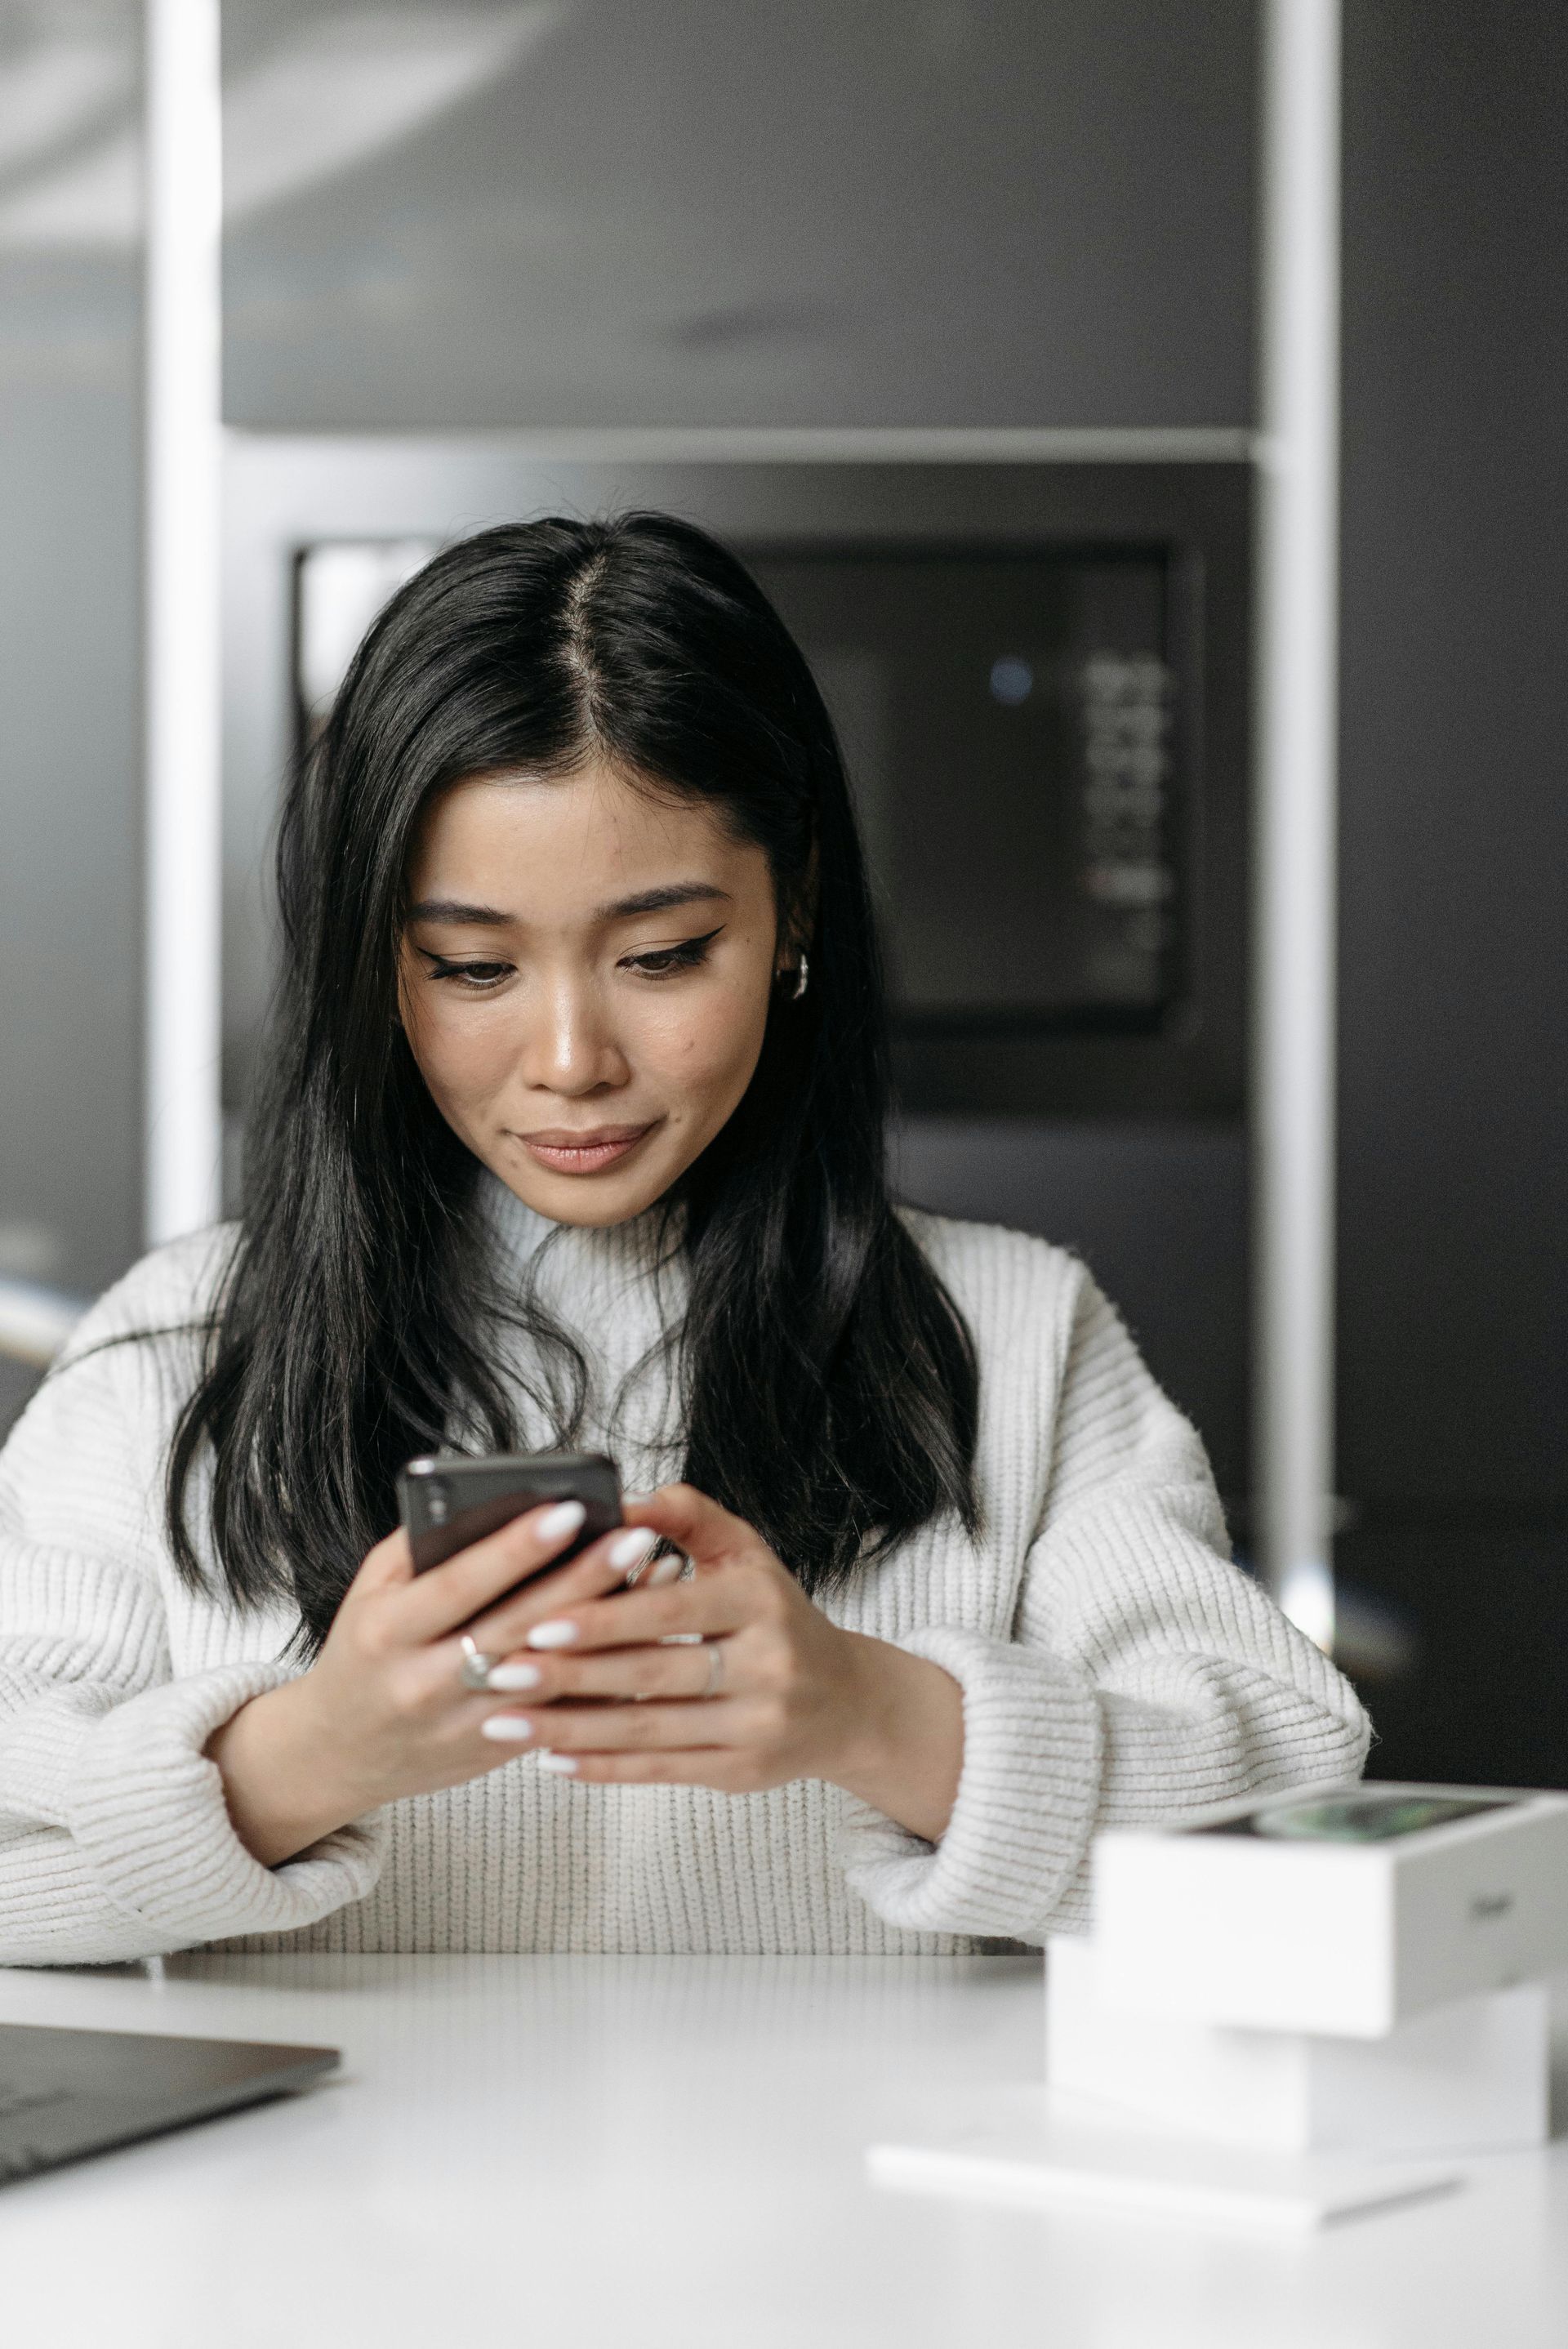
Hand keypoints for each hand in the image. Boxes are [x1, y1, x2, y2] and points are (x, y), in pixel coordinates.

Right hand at [206, 1500, 665, 1865]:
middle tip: (636, 1534)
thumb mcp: (372, 1589)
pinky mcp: (499, 1749)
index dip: (516, 1549)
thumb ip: (425, 1544)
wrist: (340, 1750)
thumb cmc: (367, 1648)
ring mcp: (464, 1724)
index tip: (568, 1510)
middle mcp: (423, 1683)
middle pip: (518, 1626)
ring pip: (552, 1672)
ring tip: (659, 1573)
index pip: (459, 1584)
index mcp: (386, 1632)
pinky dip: (611, 1669)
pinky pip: (565, 1710)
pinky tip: (650, 1631)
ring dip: (611, 1623)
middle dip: (583, 1577)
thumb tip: (500, 1498)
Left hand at [473, 1484, 964, 1841]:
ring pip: (650, 1730)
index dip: (605, 1616)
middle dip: (571, 1675)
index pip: (673, 1608)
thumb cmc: (774, 1614)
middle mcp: (768, 1665)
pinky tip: (551, 1758)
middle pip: (655, 1672)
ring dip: (570, 1728)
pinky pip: (661, 1771)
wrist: (845, 1700)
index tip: (538, 1622)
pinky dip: (602, 1766)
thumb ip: (685, 1515)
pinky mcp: (743, 1772)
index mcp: (761, 1600)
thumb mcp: (745, 1552)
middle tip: (499, 1670)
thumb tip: (619, 1500)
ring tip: (503, 1720)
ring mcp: (758, 1725)